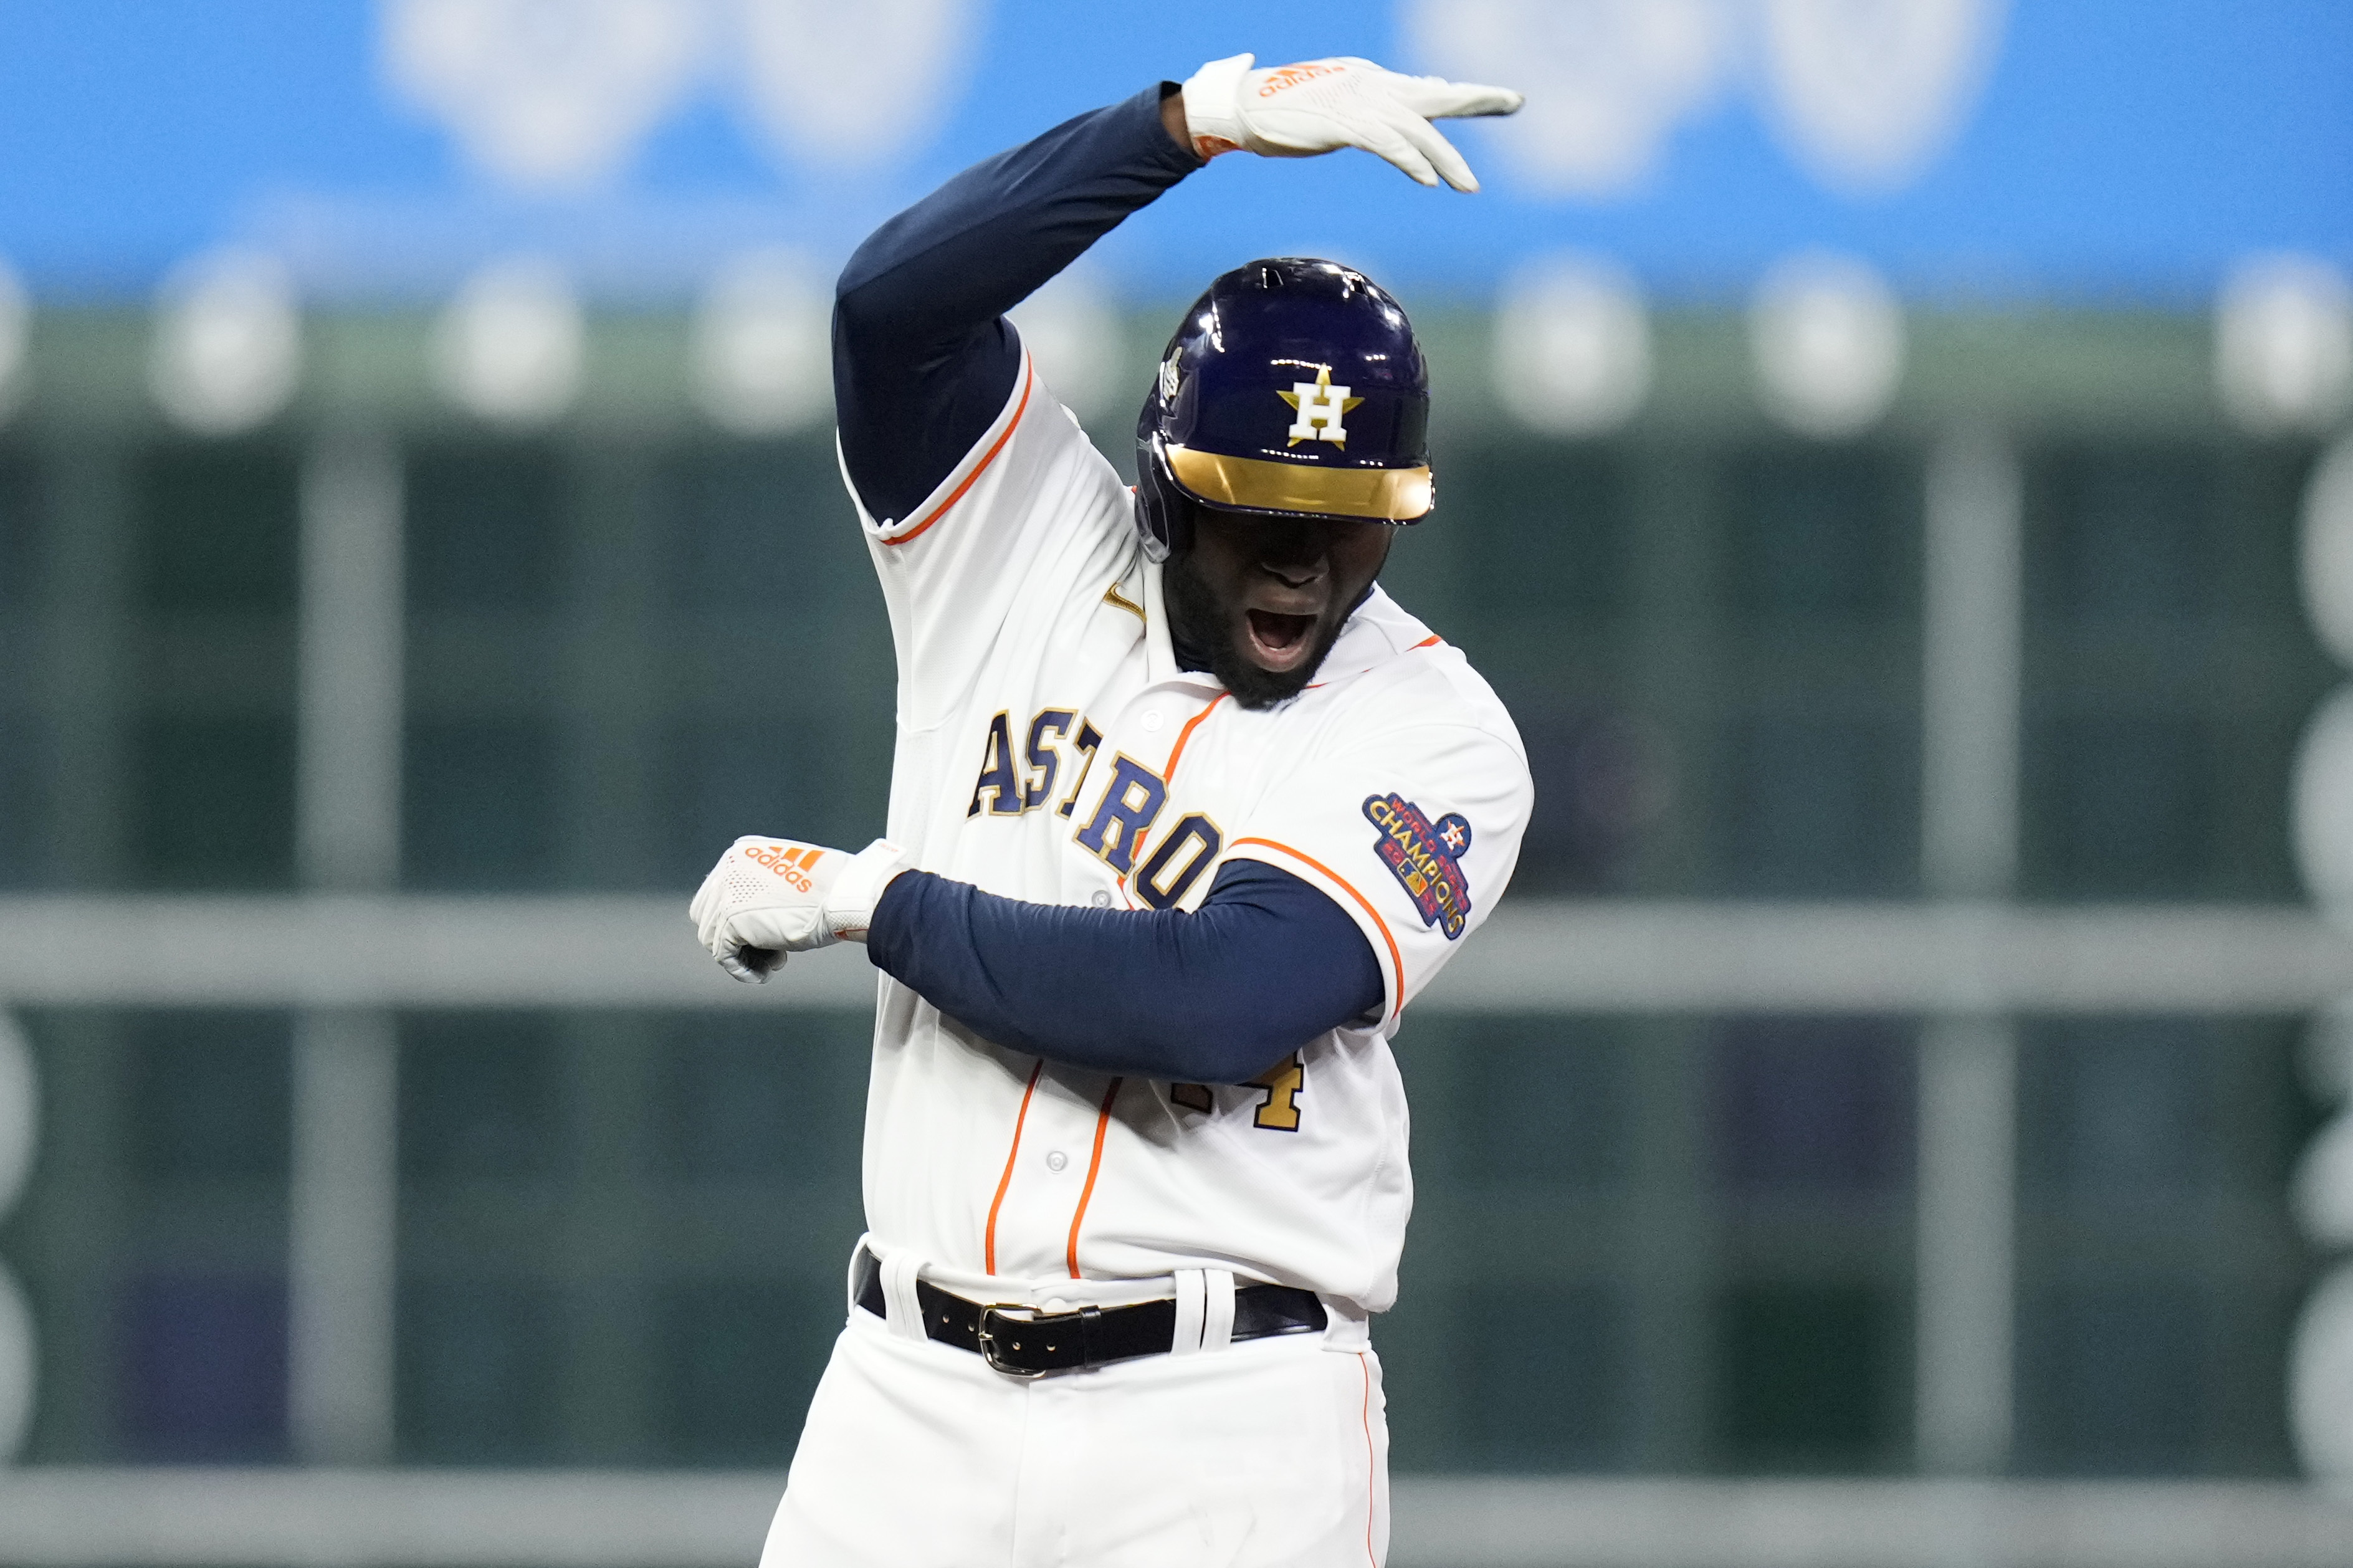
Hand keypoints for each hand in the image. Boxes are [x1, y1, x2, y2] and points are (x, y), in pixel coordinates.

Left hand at [688, 836, 910, 983]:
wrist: (841, 896)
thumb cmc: (830, 888)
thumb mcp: (790, 877)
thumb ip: (766, 886)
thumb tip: (754, 916)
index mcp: (740, 854)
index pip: (719, 894)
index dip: (739, 922)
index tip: (763, 936)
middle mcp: (726, 870)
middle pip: (708, 916)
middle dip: (735, 938)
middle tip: (766, 951)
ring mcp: (725, 895)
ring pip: (713, 938)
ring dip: (743, 955)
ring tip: (772, 962)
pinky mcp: (730, 921)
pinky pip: (723, 955)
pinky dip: (741, 969)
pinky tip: (762, 974)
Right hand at [1178, 54, 1521, 191]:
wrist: (1244, 107)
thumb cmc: (1289, 112)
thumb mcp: (1343, 104)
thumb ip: (1379, 107)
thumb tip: (1412, 107)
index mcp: (1375, 83)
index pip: (1430, 89)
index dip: (1470, 95)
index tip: (1505, 101)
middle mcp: (1373, 86)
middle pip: (1436, 95)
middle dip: (1477, 99)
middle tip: (1514, 101)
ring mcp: (1359, 102)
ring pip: (1416, 128)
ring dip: (1446, 158)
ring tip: (1469, 185)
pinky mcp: (1342, 122)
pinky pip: (1386, 142)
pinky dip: (1410, 161)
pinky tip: (1428, 181)